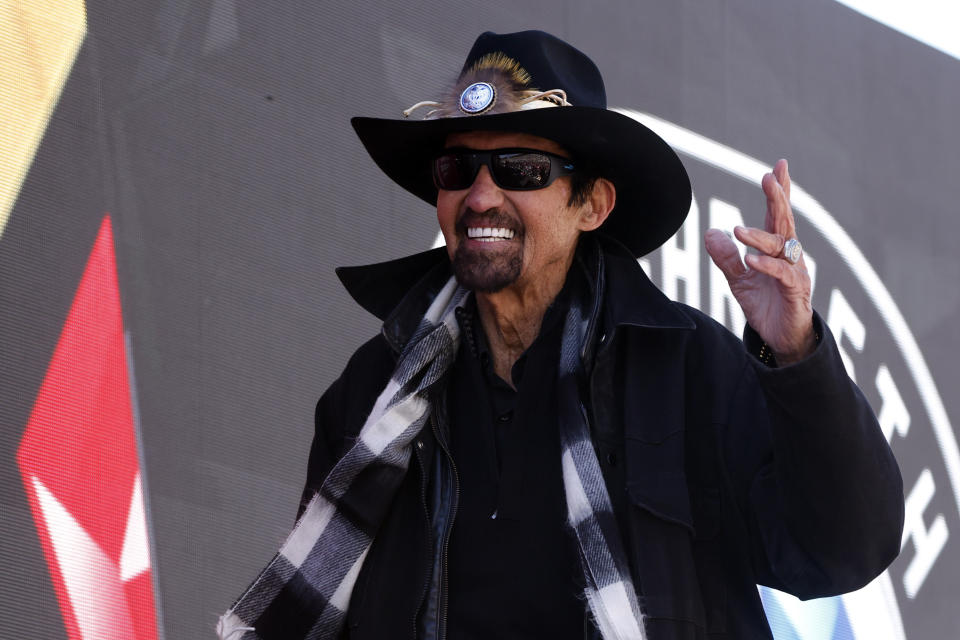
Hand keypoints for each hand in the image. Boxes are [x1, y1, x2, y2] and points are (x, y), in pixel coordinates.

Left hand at [704, 159, 815, 364]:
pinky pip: (783, 275)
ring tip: (738, 231)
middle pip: (784, 222)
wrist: (780, 338)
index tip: (778, 167)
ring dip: (760, 237)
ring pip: (781, 247)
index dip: (779, 191)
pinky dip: (768, 267)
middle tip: (769, 178)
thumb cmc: (765, 305)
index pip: (778, 215)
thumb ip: (726, 257)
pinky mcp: (796, 292)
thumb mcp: (739, 280)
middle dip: (778, 199)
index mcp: (777, 249)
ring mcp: (795, 272)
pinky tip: (752, 260)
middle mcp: (790, 256)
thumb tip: (711, 232)